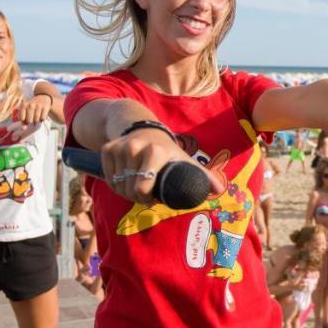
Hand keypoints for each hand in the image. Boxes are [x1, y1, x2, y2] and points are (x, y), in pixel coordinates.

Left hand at [18, 93, 52, 125]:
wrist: (42, 97)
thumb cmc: (32, 107)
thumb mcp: (26, 111)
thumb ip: (23, 120)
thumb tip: (23, 129)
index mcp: (24, 105)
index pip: (22, 119)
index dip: (24, 121)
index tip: (26, 119)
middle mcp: (31, 104)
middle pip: (29, 121)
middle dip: (31, 121)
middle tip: (32, 118)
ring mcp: (38, 105)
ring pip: (36, 120)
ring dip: (37, 121)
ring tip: (36, 117)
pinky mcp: (45, 107)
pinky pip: (42, 118)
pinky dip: (42, 119)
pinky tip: (41, 115)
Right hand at [100, 125, 220, 203]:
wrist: (145, 128)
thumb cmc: (168, 150)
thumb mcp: (184, 159)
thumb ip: (202, 175)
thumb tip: (218, 190)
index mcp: (156, 152)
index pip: (142, 188)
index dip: (146, 199)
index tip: (153, 198)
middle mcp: (136, 148)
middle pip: (130, 190)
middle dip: (137, 198)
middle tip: (146, 195)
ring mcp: (120, 147)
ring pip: (118, 185)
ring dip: (126, 192)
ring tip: (137, 187)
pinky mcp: (108, 148)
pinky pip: (108, 177)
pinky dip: (115, 183)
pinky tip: (126, 179)